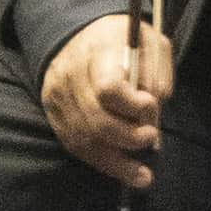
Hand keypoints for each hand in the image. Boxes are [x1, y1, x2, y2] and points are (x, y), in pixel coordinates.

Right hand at [41, 13, 173, 189]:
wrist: (81, 35)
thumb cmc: (124, 41)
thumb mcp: (150, 42)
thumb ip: (157, 72)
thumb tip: (155, 108)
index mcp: (98, 51)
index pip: (108, 88)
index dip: (132, 106)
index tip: (149, 105)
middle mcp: (71, 73)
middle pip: (97, 119)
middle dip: (129, 137)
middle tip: (152, 137)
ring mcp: (58, 95)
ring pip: (85, 139)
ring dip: (118, 163)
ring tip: (143, 175)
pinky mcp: (53, 112)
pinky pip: (75, 146)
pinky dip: (102, 163)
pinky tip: (124, 172)